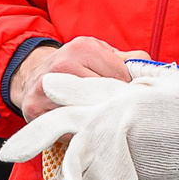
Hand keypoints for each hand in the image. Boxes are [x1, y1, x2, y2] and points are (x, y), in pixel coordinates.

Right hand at [11, 35, 131, 120]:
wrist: (30, 75)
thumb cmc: (72, 65)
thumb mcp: (97, 53)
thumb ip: (126, 59)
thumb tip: (149, 65)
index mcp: (83, 47)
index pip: (121, 76)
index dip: (128, 89)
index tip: (127, 96)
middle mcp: (63, 65)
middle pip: (105, 95)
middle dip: (114, 105)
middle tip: (117, 111)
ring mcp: (47, 89)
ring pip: (88, 113)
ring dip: (98, 121)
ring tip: (101, 119)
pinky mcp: (36, 110)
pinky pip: (69, 128)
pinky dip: (79, 132)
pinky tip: (81, 126)